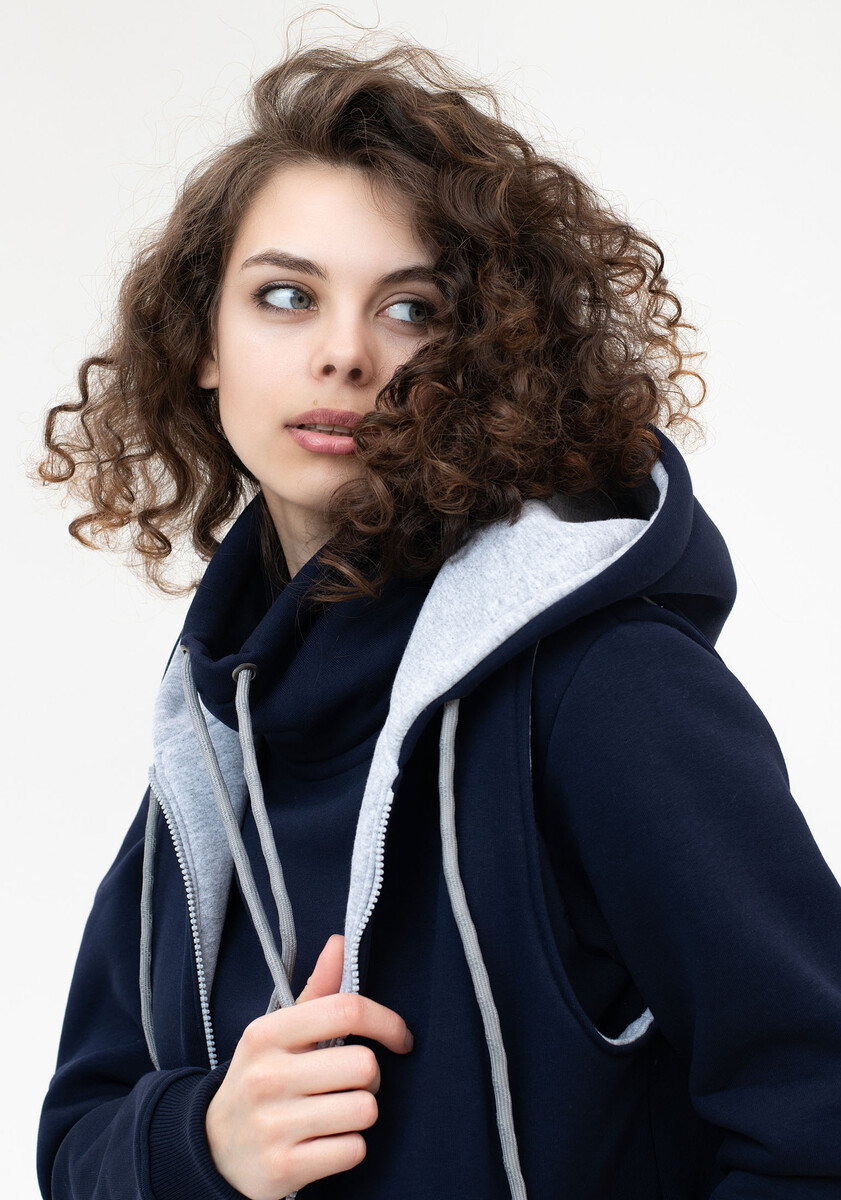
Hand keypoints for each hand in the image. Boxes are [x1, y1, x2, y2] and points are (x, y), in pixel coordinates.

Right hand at [205, 933, 413, 1199]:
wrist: (211, 1150)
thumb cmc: (260, 1080)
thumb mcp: (276, 1033)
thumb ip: (316, 991)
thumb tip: (341, 943)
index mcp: (267, 1034)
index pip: (345, 1010)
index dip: (386, 1022)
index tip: (399, 1037)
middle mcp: (267, 1076)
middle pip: (364, 1066)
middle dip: (370, 1078)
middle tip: (350, 1083)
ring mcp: (273, 1125)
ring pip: (364, 1110)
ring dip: (360, 1113)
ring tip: (336, 1112)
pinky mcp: (283, 1168)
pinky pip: (353, 1150)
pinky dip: (349, 1147)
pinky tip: (325, 1142)